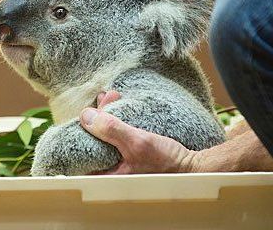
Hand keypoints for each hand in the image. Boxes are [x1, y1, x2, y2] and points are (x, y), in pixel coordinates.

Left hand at [80, 91, 195, 173]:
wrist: (193, 164)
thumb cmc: (167, 161)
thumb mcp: (136, 142)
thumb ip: (111, 129)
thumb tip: (86, 116)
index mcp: (108, 176)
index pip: (80, 156)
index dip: (79, 133)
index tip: (84, 114)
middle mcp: (112, 171)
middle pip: (93, 140)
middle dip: (97, 118)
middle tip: (104, 98)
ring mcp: (122, 162)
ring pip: (106, 135)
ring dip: (108, 114)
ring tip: (112, 96)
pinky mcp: (132, 153)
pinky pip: (119, 134)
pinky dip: (119, 119)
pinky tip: (121, 104)